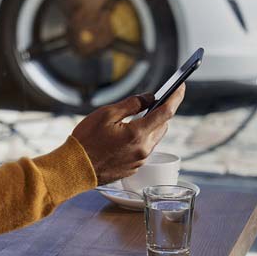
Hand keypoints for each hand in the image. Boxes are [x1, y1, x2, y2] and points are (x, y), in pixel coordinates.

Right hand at [70, 84, 185, 185]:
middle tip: (156, 100)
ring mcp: (139, 161)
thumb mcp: (106, 114)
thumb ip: (131, 104)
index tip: (181, 86)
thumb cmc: (86, 140)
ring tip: (137, 117)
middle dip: (161, 111)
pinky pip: (144, 150)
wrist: (75, 169)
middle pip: (162, 126)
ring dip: (150, 126)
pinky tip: (126, 135)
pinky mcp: (133, 169)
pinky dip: (140, 139)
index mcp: (138, 134)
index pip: (166, 112)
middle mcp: (143, 150)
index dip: (176, 97)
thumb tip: (149, 98)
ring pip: (154, 138)